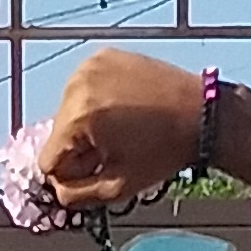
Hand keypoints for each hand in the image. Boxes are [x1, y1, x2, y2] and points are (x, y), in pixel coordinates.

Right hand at [15, 42, 217, 214]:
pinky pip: (83, 89)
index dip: (73, 174)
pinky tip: (124, 107)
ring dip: (87, 123)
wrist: (202, 112)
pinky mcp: (102, 56)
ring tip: (123, 126)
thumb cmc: (165, 150)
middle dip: (80, 147)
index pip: (47, 160)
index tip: (101, 168)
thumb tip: (56, 189)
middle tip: (117, 147)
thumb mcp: (118, 186)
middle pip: (57, 133)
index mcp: (78, 117)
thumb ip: (78, 195)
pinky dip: (97, 100)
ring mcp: (89, 66)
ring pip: (68, 111)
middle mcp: (77, 85)